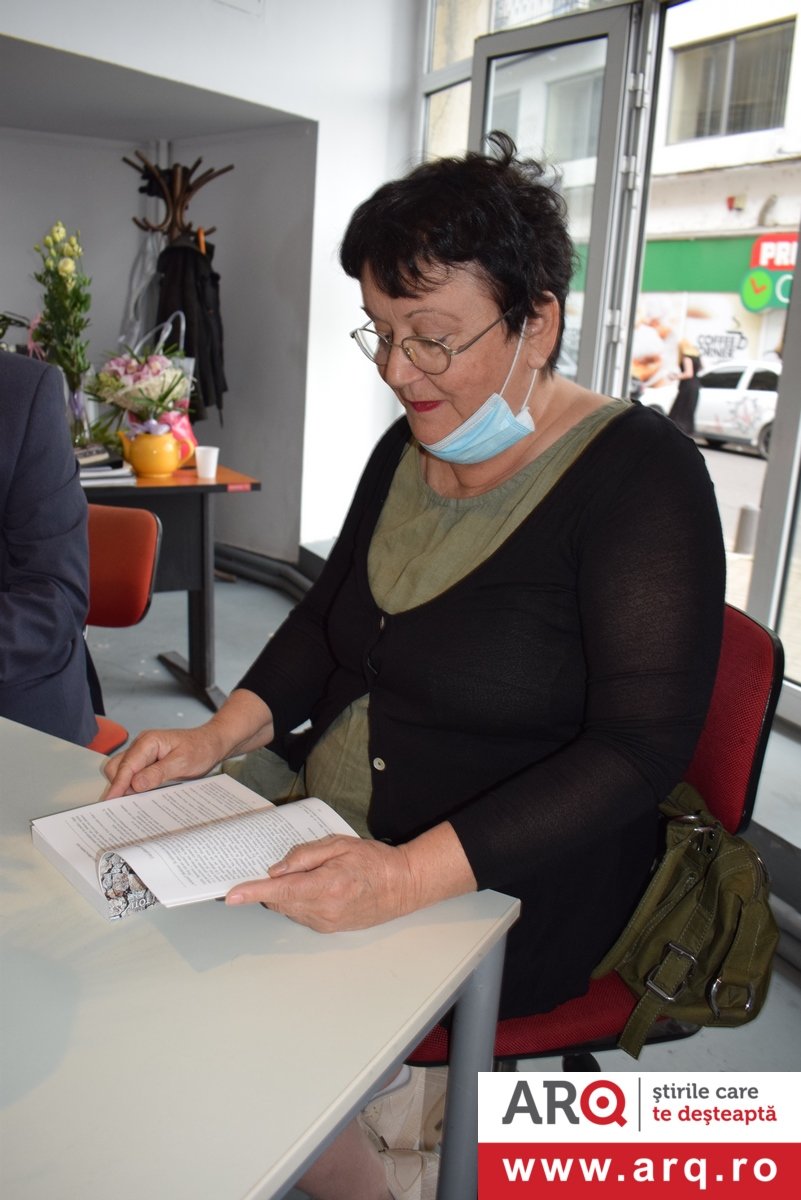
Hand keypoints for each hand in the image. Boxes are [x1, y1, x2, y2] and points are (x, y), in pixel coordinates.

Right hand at [103, 689, 273, 797]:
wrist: (213, 743)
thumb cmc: (201, 748)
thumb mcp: (182, 763)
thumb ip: (158, 773)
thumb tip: (135, 785)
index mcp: (148, 742)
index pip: (126, 766)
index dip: (117, 785)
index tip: (110, 801)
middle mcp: (142, 745)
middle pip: (117, 767)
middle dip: (117, 786)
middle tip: (121, 807)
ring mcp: (144, 753)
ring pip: (122, 771)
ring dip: (124, 786)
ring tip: (128, 805)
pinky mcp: (147, 761)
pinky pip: (133, 773)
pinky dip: (132, 785)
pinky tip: (137, 797)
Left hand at [226, 836, 418, 931]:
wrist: (402, 886)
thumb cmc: (375, 861)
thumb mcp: (340, 845)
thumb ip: (306, 855)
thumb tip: (276, 869)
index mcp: (327, 886)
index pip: (281, 891)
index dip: (253, 892)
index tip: (232, 895)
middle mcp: (324, 910)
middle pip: (280, 902)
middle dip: (269, 887)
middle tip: (270, 870)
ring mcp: (326, 923)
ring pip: (288, 909)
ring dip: (285, 894)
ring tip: (304, 875)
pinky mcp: (328, 928)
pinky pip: (300, 915)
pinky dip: (296, 901)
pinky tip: (310, 887)